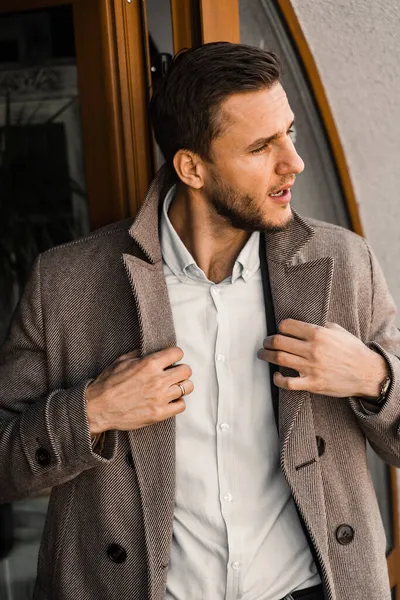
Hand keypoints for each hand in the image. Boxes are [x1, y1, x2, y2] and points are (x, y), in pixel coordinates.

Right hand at [86, 347, 192, 433]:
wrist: (98, 408)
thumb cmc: (108, 383)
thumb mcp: (122, 361)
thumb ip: (139, 354)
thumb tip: (150, 350)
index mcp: (150, 364)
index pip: (177, 353)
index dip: (175, 355)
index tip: (171, 360)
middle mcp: (158, 380)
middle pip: (186, 371)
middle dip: (180, 370)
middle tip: (172, 374)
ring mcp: (160, 398)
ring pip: (187, 388)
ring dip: (181, 386)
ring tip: (172, 387)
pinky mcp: (159, 414)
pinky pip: (181, 406)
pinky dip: (177, 402)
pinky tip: (169, 400)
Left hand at [257, 319, 387, 398]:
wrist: (367, 373)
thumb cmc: (353, 351)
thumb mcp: (338, 331)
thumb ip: (320, 326)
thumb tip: (304, 325)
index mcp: (318, 334)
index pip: (288, 325)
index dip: (280, 327)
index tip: (278, 330)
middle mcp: (313, 349)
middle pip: (279, 341)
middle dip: (268, 341)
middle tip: (266, 342)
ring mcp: (311, 367)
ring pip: (280, 358)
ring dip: (267, 355)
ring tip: (263, 354)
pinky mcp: (313, 383)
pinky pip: (288, 382)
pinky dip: (278, 379)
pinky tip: (276, 375)